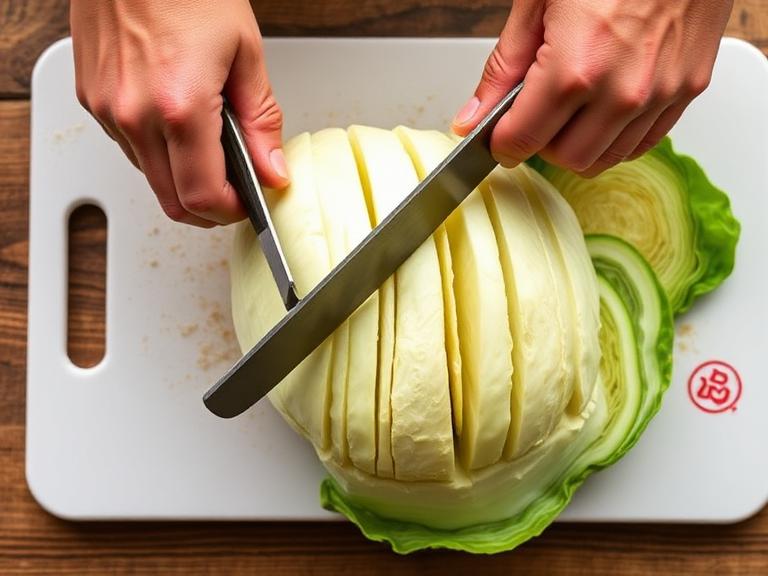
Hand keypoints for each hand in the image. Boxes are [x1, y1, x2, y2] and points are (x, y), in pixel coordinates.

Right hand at [70, 0, 288, 226]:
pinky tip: (178, 123)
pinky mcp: (92, 99)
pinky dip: (158, 152)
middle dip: (208, 208)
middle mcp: (134, 115)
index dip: (231, 212)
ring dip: (182, 179)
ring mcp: (107, 109)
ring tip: (209, 146)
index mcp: (179, 106)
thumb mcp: (245, 52)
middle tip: (234, 191)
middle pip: (172, 202)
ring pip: (150, 178)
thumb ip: (261, 121)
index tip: (249, 204)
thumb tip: (271, 170)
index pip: (203, 197)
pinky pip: (129, 148)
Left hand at [453, 0, 732, 176]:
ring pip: (604, 159)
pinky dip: (615, 137)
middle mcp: (622, 90)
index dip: (501, 143)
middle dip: (540, 144)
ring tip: (569, 108)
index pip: (522, 140)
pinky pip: (643, 142)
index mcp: (575, 67)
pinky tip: (602, 109)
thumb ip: (503, 66)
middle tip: (534, 115)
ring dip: (578, 145)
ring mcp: (660, 93)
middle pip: (564, 159)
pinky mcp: (688, 89)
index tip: (498, 136)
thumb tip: (475, 114)